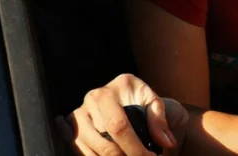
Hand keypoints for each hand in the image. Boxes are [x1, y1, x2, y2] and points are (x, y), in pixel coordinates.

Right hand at [57, 74, 188, 155]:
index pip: (119, 125)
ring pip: (95, 151)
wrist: (128, 100)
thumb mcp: (154, 104)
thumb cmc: (142, 102)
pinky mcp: (72, 129)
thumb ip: (159, 121)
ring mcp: (79, 115)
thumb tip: (166, 142)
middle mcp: (92, 98)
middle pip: (106, 142)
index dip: (134, 147)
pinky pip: (84, 153)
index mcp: (113, 88)